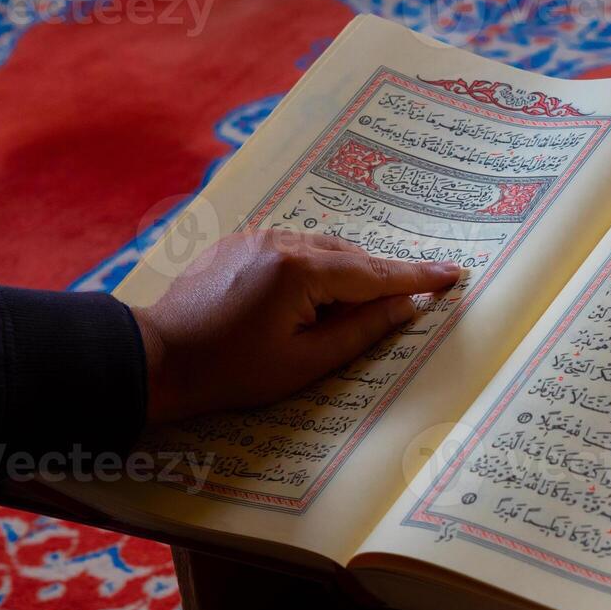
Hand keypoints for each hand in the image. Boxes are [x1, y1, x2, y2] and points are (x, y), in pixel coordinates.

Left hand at [131, 230, 460, 422]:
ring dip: (346, 272)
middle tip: (410, 297)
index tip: (453, 272)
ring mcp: (258, 237)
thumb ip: (361, 331)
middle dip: (380, 277)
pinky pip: (294, 248)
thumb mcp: (304, 362)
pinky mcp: (240, 242)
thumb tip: (407, 306)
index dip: (417, 276)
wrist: (157, 358)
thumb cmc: (230, 372)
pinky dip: (315, 266)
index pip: (374, 273)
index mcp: (300, 271)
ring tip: (355, 305)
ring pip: (323, 248)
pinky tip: (312, 295)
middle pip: (351, 256)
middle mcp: (281, 241)